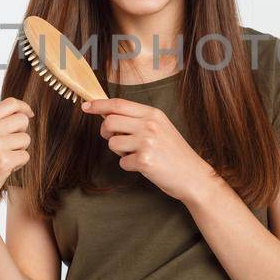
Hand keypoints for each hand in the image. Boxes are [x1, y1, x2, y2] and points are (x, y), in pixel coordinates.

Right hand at [0, 98, 33, 220]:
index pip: (10, 103)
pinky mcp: (4, 162)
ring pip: (25, 139)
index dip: (24, 108)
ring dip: (19, 150)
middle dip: (21, 133)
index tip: (29, 114)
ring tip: (3, 160)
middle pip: (22, 120)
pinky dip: (19, 165)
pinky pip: (25, 156)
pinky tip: (4, 170)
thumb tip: (24, 114)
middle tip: (10, 147)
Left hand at [82, 98, 220, 202]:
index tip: (86, 106)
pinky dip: (129, 166)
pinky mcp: (144, 161)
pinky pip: (122, 163)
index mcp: (153, 114)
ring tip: (137, 154)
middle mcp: (149, 125)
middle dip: (106, 133)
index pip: (118, 104)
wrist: (193, 176)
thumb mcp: (160, 128)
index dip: (98, 105)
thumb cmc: (175, 153)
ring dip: (120, 152)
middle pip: (109, 122)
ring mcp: (147, 142)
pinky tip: (144, 166)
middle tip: (115, 140)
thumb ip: (137, 119)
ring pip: (113, 144)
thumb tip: (107, 114)